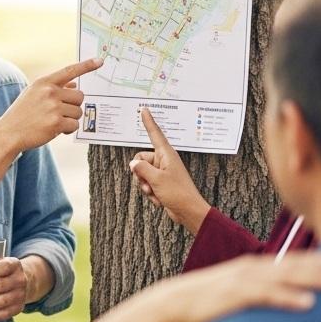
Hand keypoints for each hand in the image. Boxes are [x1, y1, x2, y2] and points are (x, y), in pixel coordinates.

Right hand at [0, 59, 102, 151]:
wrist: (8, 133)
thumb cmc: (21, 114)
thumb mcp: (33, 95)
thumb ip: (54, 88)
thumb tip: (74, 84)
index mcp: (44, 83)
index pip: (69, 71)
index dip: (86, 65)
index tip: (99, 61)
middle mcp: (49, 92)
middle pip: (79, 96)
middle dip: (74, 105)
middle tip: (61, 112)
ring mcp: (53, 107)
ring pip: (78, 111)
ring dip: (70, 119)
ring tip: (55, 122)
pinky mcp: (56, 123)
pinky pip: (74, 124)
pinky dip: (68, 130)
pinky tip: (55, 130)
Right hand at [129, 108, 210, 233]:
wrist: (188, 211)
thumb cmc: (178, 193)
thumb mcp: (156, 179)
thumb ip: (141, 168)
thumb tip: (133, 164)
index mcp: (166, 155)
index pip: (155, 134)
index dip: (149, 122)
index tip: (144, 110)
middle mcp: (164, 161)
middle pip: (140, 159)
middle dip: (140, 173)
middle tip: (148, 183)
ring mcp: (162, 172)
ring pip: (141, 173)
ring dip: (145, 185)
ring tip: (155, 192)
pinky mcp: (161, 182)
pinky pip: (147, 183)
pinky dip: (150, 192)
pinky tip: (159, 198)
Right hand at [162, 251, 320, 321]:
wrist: (172, 304)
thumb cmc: (204, 301)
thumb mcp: (234, 292)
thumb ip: (256, 292)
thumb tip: (275, 300)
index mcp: (252, 268)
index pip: (291, 262)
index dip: (317, 262)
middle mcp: (250, 270)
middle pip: (294, 266)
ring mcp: (242, 281)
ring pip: (284, 277)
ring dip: (313, 278)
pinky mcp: (234, 296)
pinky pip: (265, 296)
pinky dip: (287, 298)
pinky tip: (307, 303)